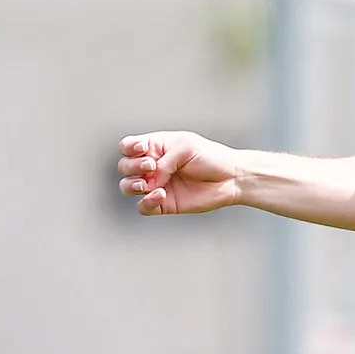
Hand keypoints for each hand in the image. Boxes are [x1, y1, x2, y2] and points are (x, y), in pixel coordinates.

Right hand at [117, 133, 241, 215]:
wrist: (230, 178)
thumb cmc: (210, 157)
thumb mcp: (185, 147)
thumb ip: (163, 161)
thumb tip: (150, 179)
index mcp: (156, 147)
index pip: (128, 146)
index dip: (129, 148)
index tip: (144, 149)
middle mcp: (153, 166)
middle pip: (125, 166)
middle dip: (132, 166)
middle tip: (151, 166)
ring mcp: (157, 185)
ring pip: (128, 187)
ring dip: (132, 185)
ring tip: (148, 183)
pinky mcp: (163, 204)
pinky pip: (143, 207)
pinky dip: (146, 202)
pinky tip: (160, 195)